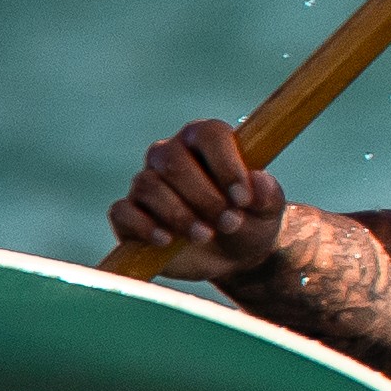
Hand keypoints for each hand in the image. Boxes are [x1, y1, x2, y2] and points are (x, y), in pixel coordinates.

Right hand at [114, 118, 294, 275]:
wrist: (231, 256)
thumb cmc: (250, 220)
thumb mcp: (268, 211)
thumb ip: (268, 194)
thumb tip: (258, 181)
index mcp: (207, 141)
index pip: (209, 134)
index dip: (226, 165)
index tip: (243, 199)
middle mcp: (170, 155)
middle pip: (173, 161)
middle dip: (205, 197)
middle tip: (229, 222)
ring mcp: (146, 183)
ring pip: (148, 186)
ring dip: (180, 215)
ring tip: (206, 236)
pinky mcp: (128, 214)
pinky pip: (122, 212)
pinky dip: (143, 226)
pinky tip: (167, 241)